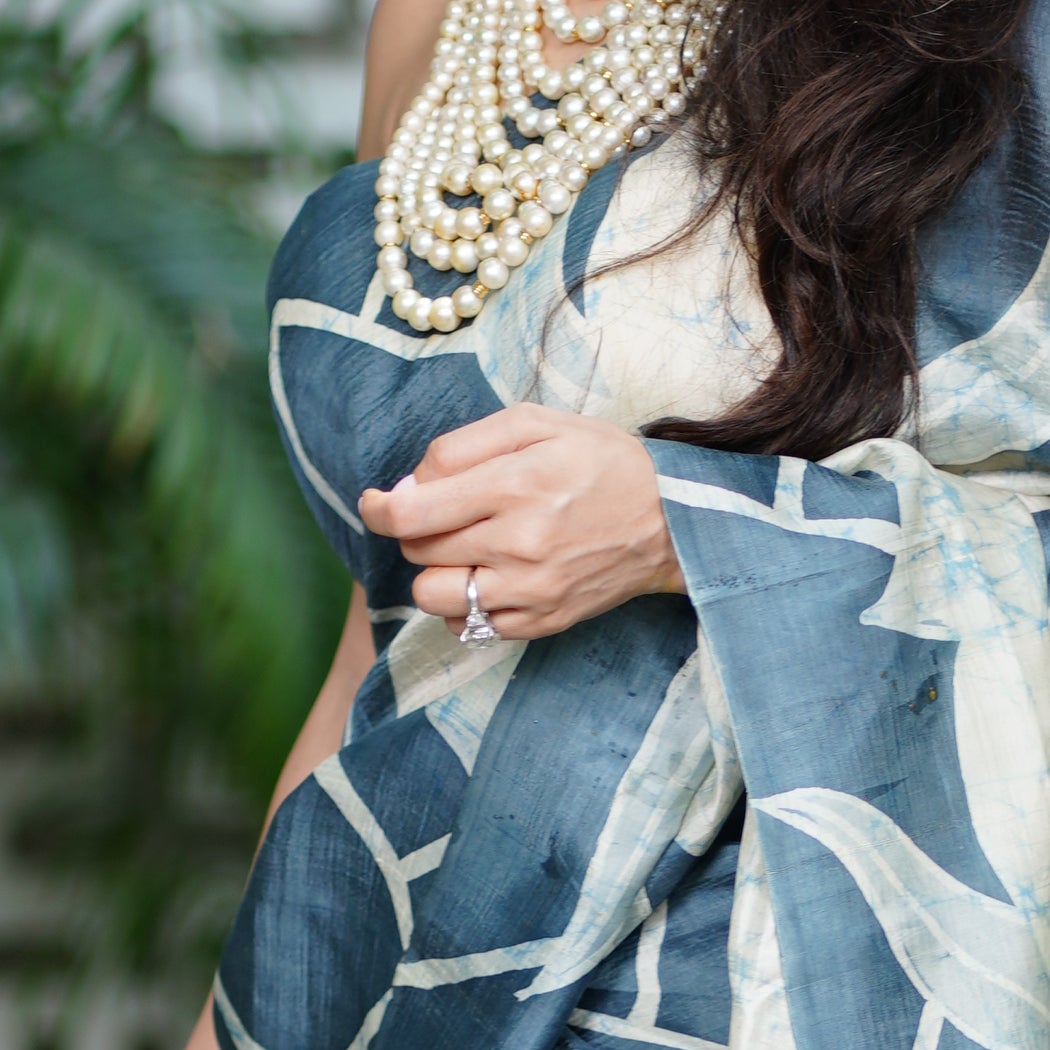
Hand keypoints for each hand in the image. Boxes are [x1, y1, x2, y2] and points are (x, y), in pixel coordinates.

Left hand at [359, 403, 682, 640]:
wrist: (671, 519)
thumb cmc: (600, 461)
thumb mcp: (536, 423)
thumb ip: (463, 446)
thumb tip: (408, 486)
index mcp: (514, 484)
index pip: (410, 512)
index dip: (379, 507)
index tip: (378, 502)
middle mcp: (518, 543)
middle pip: (418, 549)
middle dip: (419, 528)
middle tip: (451, 513)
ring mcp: (529, 590)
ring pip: (433, 595)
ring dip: (435, 571)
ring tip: (464, 551)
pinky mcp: (540, 622)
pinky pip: (467, 626)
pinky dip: (464, 604)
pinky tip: (488, 578)